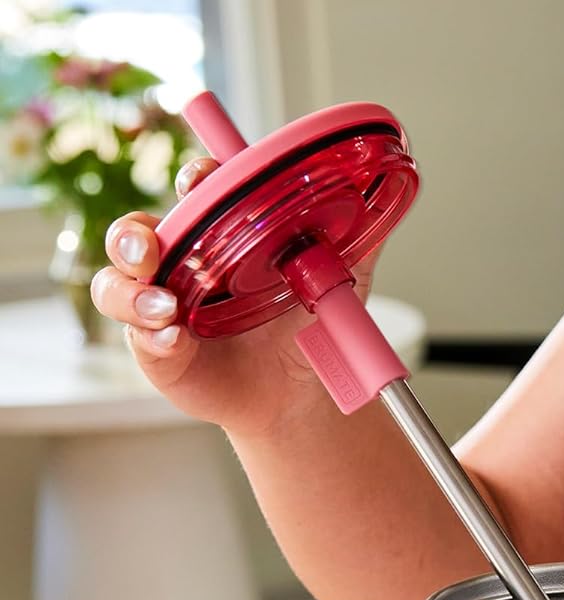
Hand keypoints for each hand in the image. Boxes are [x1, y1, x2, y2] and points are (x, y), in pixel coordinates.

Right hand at [89, 156, 380, 434]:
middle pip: (136, 231)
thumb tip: (384, 195)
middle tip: (152, 248)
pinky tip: (173, 337)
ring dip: (131, 290)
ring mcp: (163, 304)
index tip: (204, 180)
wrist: (304, 396)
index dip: (196, 180)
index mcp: (221, 233)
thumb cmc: (312, 331)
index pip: (197, 191)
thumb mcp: (342, 282)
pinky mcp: (158, 349)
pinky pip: (137, 336)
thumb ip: (356, 241)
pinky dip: (150, 334)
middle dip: (134, 234)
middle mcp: (183, 261)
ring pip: (118, 282)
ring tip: (166, 307)